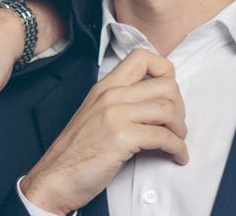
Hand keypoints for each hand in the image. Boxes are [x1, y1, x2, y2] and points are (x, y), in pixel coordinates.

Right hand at [20, 49, 187, 213]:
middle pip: (166, 85)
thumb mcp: (96, 115)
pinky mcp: (121, 138)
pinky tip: (177, 157)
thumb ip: (120, 103)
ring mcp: (115, 115)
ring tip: (177, 142)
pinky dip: (178, 149)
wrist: (55, 177)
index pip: (143, 57)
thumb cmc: (77, 151)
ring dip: (180, 130)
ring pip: (168, 109)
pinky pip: (164, 137)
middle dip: (180, 107)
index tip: (169, 96)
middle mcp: (110, 95)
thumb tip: (156, 103)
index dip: (165, 73)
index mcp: (105, 87)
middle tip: (175, 125)